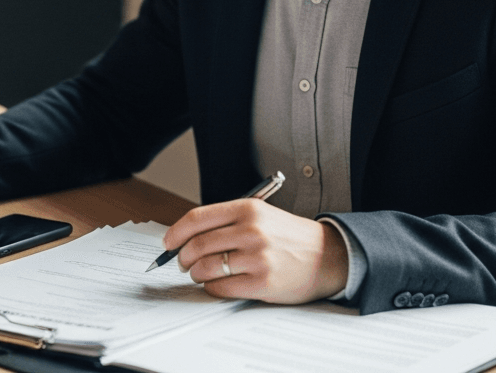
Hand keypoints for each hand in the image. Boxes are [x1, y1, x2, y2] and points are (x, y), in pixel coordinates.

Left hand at [164, 199, 347, 303]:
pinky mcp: (262, 282)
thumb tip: (185, 237)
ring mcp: (257, 257)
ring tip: (200, 274)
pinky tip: (217, 284)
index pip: (196, 218)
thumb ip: (226, 222)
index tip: (168, 243)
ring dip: (196, 274)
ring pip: (206, 267)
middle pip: (197, 245)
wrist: (327, 256)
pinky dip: (211, 288)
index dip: (175, 233)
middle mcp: (252, 230)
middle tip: (182, 262)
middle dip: (182, 257)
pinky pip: (221, 288)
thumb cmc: (289, 237)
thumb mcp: (260, 215)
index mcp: (248, 208)